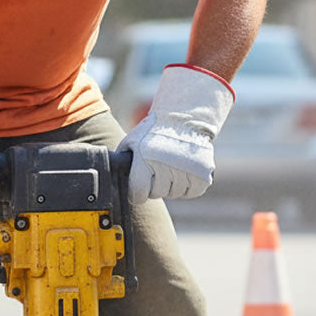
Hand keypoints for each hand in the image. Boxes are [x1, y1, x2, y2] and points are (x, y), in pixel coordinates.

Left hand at [116, 64, 233, 203]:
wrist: (185, 120)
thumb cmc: (153, 132)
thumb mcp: (131, 142)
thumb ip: (122, 162)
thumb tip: (112, 181)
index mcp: (145, 159)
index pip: (138, 195)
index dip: (137, 193)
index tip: (139, 187)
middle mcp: (167, 166)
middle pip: (157, 194)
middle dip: (155, 185)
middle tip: (158, 168)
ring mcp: (187, 171)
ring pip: (174, 194)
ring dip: (171, 184)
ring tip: (171, 166)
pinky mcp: (203, 175)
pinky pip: (191, 192)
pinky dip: (187, 185)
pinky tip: (184, 169)